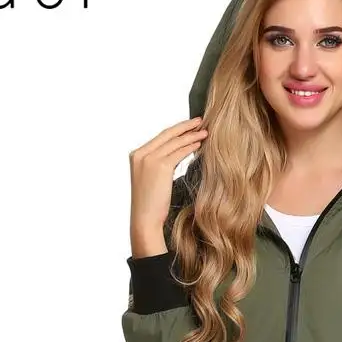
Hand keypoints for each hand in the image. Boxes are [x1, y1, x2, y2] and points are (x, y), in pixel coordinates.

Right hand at [128, 116, 208, 255]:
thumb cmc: (150, 205)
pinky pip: (179, 152)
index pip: (159, 137)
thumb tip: (175, 156)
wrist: (145, 219)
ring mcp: (150, 159)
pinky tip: (200, 144)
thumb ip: (159, 164)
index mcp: (136, 155)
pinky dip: (191, 147)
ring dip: (191, 136)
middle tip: (200, 121)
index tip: (188, 126)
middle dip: (185, 127)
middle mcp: (141, 154)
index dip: (176, 130)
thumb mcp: (151, 180)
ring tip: (204, 132)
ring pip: (175, 142)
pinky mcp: (161, 166)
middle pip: (167, 134)